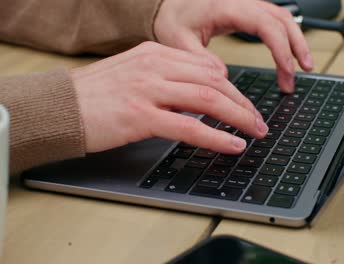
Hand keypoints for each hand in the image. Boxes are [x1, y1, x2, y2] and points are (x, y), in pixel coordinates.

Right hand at [72, 42, 267, 153]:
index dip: (233, 87)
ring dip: (239, 117)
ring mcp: (149, 90)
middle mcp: (155, 67)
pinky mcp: (142, 116)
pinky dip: (217, 137)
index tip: (243, 103)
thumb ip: (167, 77)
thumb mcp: (134, 73)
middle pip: (215, 82)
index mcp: (155, 53)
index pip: (207, 67)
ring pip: (209, 100)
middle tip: (258, 119)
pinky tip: (233, 144)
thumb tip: (201, 90)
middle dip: (243, 103)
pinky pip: (190, 127)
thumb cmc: (95, 95)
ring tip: (255, 131)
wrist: (60, 107)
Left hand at [154, 0, 313, 92]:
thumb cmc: (173, 20)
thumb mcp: (179, 42)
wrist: (168, 6)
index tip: (287, 72)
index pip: (265, 25)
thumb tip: (223, 76)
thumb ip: (200, 59)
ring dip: (296, 41)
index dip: (281, 49)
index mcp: (227, 7)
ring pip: (283, 17)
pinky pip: (275, 20)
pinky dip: (286, 37)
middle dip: (296, 47)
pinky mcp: (248, 11)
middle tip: (300, 74)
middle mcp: (242, 2)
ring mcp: (247, 5)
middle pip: (282, 19)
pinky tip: (290, 54)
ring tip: (304, 67)